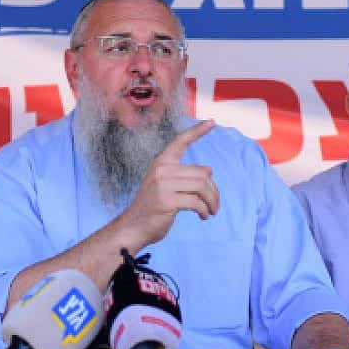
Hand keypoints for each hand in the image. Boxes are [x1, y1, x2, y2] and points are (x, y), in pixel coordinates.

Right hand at [121, 120, 218, 246]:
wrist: (134, 227)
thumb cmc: (153, 207)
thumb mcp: (167, 187)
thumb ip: (185, 176)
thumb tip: (209, 169)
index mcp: (161, 163)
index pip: (180, 141)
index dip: (197, 131)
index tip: (212, 122)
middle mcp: (161, 169)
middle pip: (201, 173)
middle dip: (213, 191)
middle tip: (215, 205)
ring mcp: (163, 184)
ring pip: (201, 187)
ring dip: (211, 201)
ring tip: (212, 211)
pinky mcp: (167, 200)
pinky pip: (196, 202)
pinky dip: (204, 210)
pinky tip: (203, 216)